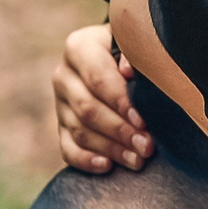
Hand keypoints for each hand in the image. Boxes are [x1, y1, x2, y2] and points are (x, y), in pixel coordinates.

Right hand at [54, 23, 149, 171]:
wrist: (119, 58)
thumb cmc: (134, 50)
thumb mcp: (135, 43)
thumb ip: (134, 51)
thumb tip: (128, 72)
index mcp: (78, 47)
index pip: (98, 79)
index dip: (121, 102)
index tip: (143, 121)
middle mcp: (63, 75)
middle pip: (88, 109)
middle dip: (120, 130)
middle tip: (147, 146)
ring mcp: (60, 104)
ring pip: (81, 132)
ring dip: (111, 148)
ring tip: (138, 159)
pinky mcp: (61, 127)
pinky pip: (68, 149)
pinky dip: (86, 160)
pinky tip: (107, 166)